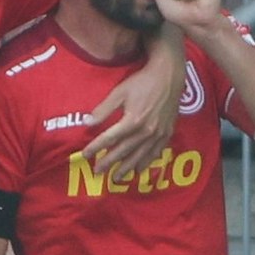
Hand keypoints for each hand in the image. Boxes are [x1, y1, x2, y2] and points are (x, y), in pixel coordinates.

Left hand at [87, 40, 183, 176]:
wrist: (169, 76)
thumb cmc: (142, 82)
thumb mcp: (119, 92)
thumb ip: (103, 110)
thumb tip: (87, 123)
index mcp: (132, 120)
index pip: (109, 139)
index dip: (96, 147)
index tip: (85, 155)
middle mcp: (146, 131)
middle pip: (123, 151)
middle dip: (109, 162)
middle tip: (97, 172)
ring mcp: (158, 134)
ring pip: (139, 156)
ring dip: (126, 168)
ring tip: (116, 178)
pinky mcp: (167, 133)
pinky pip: (155, 153)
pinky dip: (146, 163)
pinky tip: (139, 170)